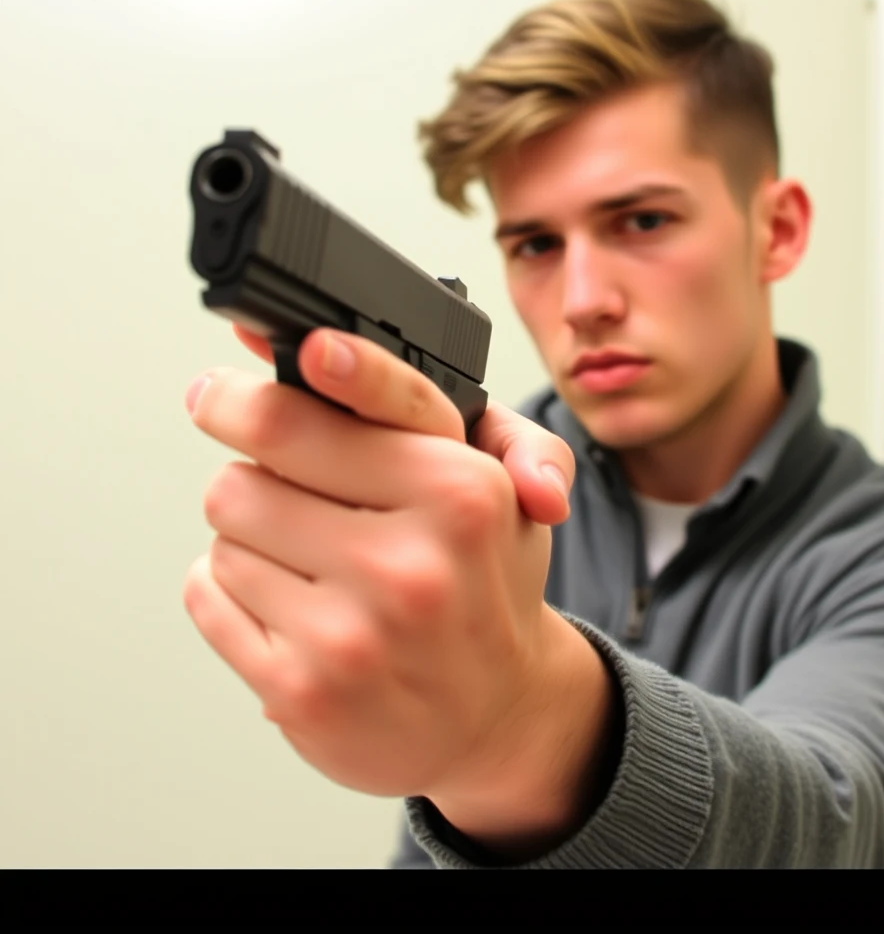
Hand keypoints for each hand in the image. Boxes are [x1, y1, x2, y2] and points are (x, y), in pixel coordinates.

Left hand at [183, 328, 613, 852]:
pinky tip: (293, 606)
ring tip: (315, 562)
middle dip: (256, 472)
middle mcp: (411, 561)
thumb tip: (326, 348)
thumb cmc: (486, 584)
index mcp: (463, 492)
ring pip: (223, 534)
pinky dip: (233, 591)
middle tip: (283, 482)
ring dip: (253, 538)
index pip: (359, 404)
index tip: (242, 353)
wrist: (495, 712)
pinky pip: (208, 596)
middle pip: (248, 472)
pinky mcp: (301, 689)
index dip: (286, 377)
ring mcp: (352, 632)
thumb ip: (428, 407)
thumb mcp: (499, 484)